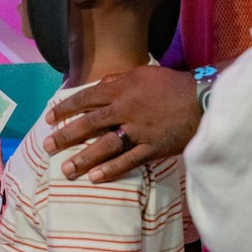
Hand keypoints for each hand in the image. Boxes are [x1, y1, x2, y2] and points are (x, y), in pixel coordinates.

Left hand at [42, 65, 198, 182]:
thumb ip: (118, 80)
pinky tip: (95, 178)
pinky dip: (111, 170)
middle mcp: (125, 110)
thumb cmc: (172, 84)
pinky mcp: (153, 148)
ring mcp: (138, 131)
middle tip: (48, 146)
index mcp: (121, 90)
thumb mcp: (142, 73)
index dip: (65, 108)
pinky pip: (128, 161)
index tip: (49, 118)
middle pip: (89, 124)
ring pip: (105, 146)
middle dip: (66, 135)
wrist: (203, 99)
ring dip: (84, 158)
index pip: (86, 99)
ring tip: (66, 169)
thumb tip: (99, 85)